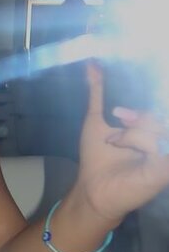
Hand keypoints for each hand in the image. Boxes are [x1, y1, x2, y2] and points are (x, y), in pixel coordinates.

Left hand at [76, 61, 168, 223]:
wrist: (91, 187)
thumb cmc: (97, 158)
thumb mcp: (96, 120)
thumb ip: (96, 92)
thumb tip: (91, 64)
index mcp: (154, 131)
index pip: (159, 109)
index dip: (144, 111)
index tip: (118, 114)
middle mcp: (164, 143)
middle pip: (161, 116)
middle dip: (139, 119)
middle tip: (118, 122)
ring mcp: (166, 157)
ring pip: (160, 128)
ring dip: (133, 133)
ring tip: (116, 143)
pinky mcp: (165, 170)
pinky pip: (159, 145)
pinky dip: (139, 142)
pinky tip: (124, 148)